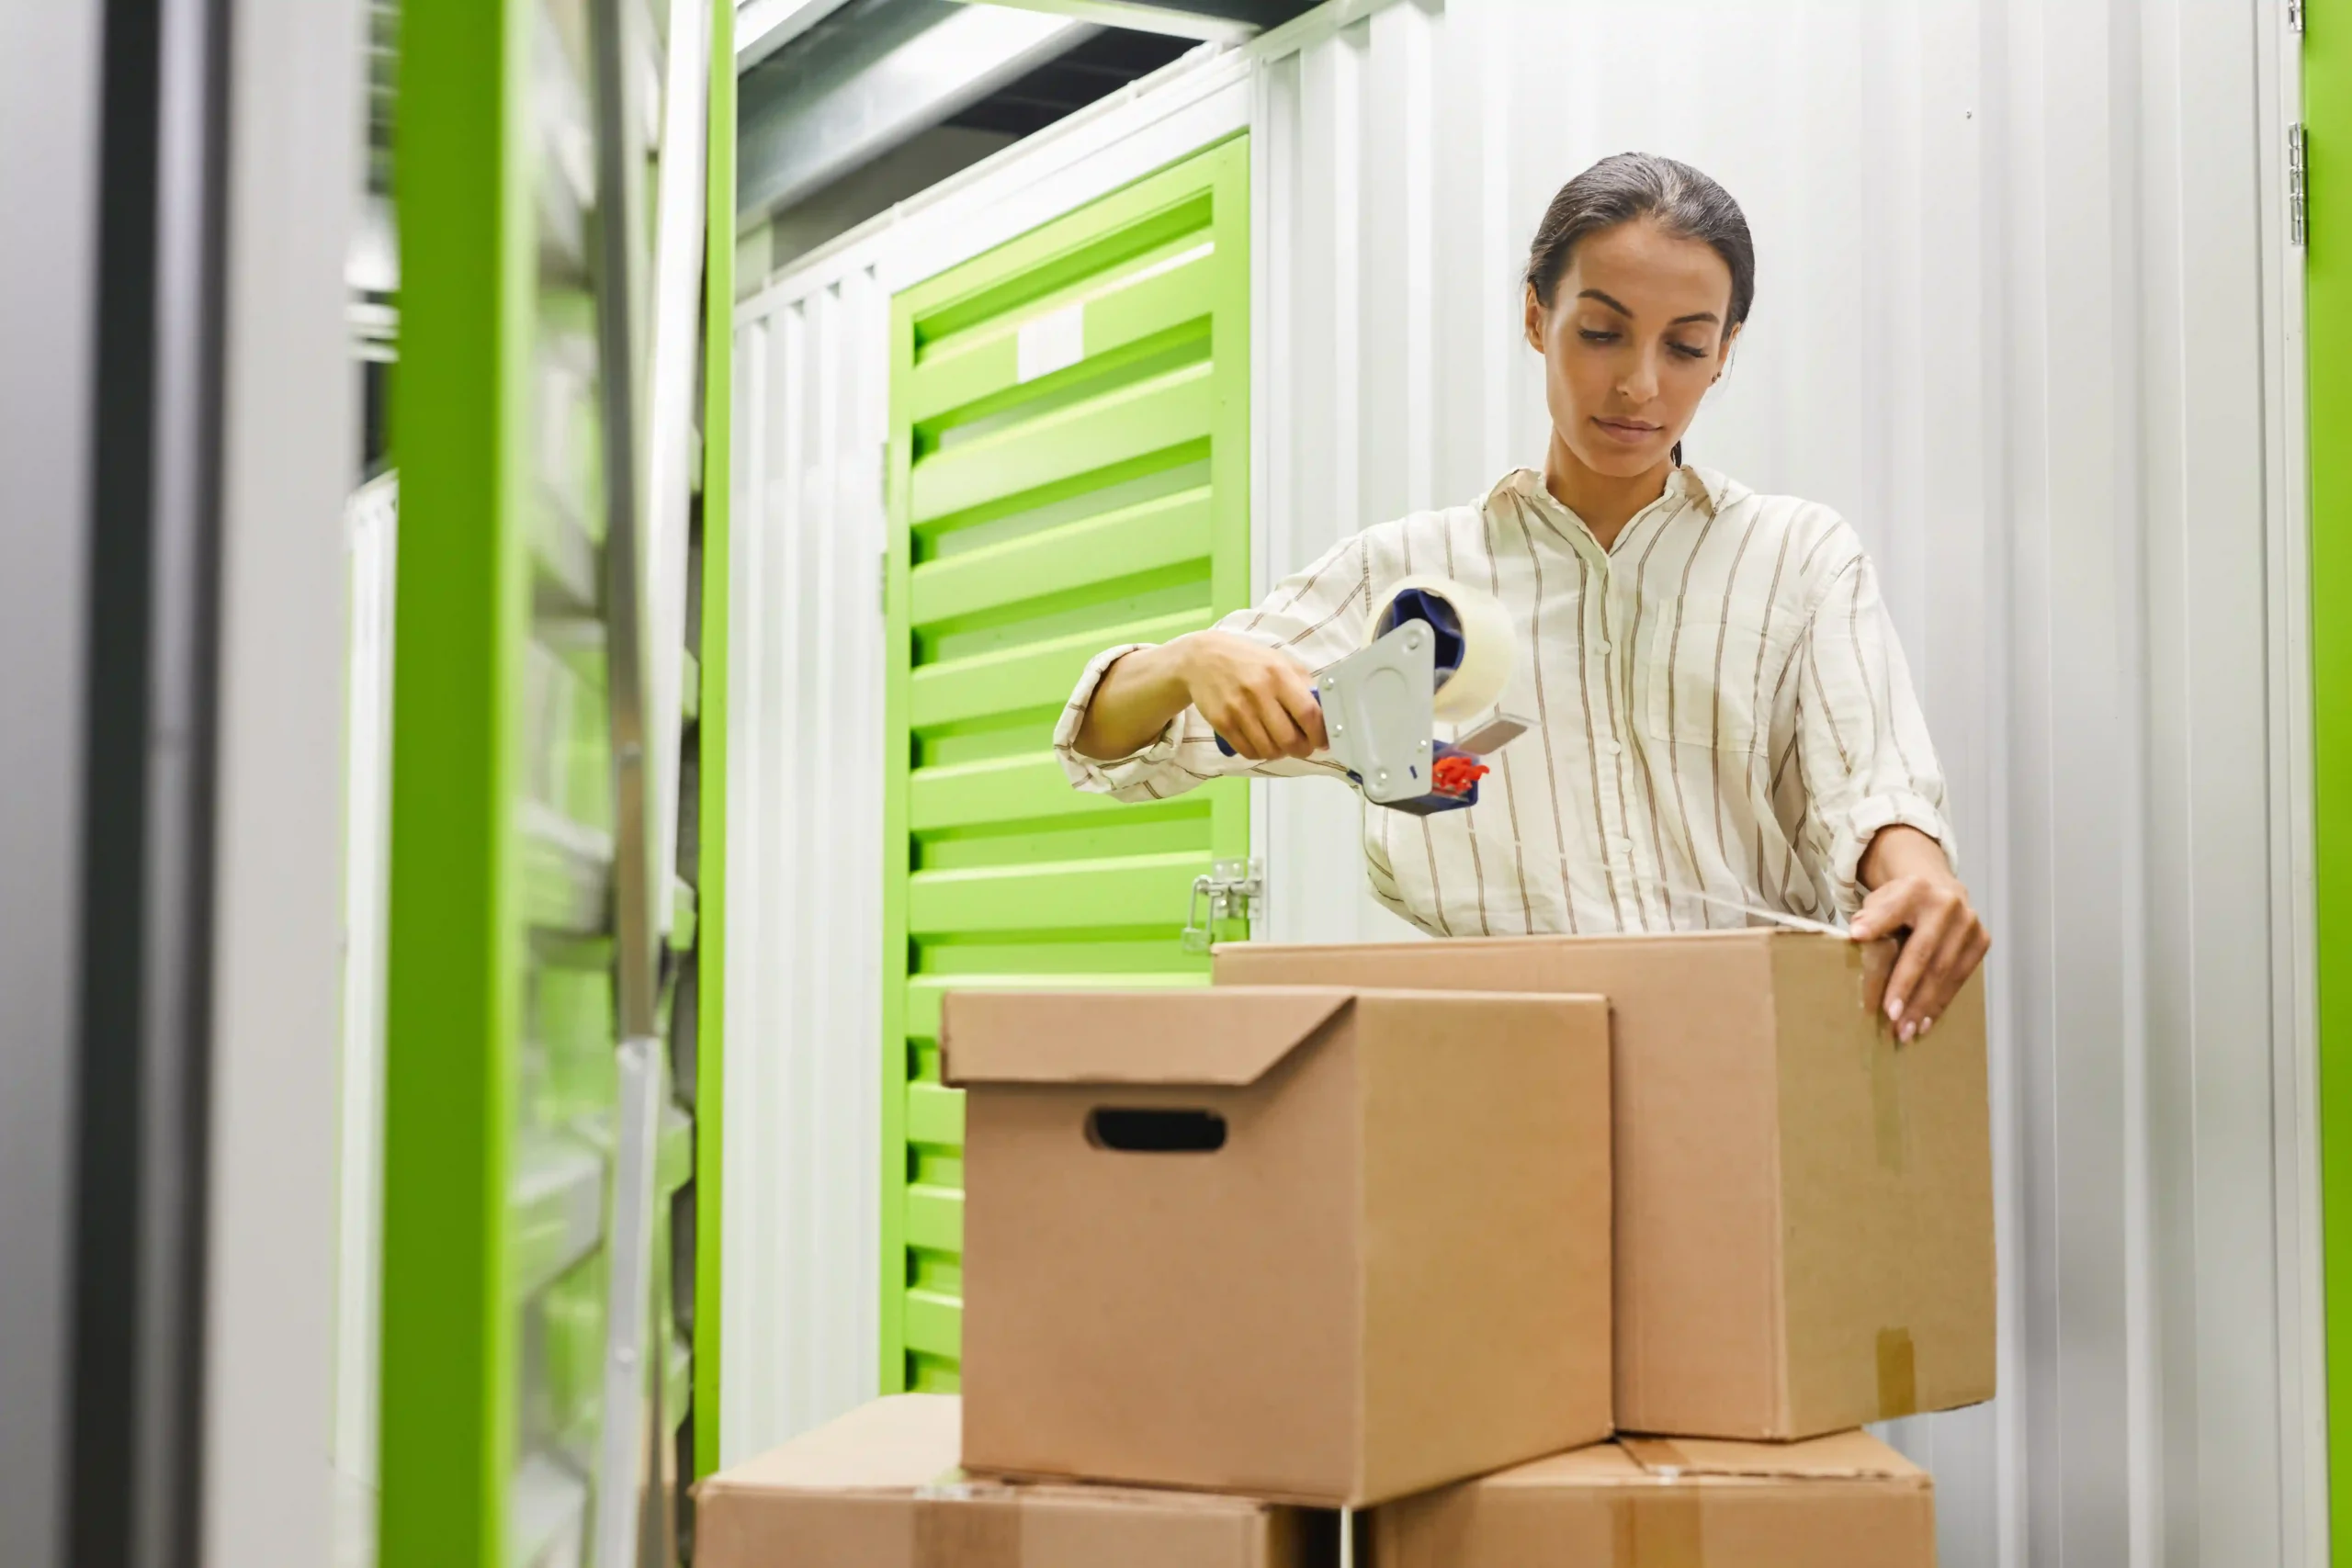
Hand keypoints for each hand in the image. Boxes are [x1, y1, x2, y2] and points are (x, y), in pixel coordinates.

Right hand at [1174, 632, 1327, 759]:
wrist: (1202, 659)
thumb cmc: (1248, 660)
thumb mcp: (1279, 660)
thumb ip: (1302, 683)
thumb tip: (1324, 711)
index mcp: (1279, 674)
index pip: (1308, 713)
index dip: (1320, 734)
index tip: (1323, 741)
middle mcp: (1259, 692)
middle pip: (1289, 739)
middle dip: (1301, 750)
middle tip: (1303, 747)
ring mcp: (1238, 709)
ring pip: (1269, 749)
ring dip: (1280, 753)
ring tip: (1281, 744)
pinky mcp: (1221, 722)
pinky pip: (1248, 751)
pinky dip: (1260, 753)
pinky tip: (1262, 744)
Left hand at [1851, 826, 1988, 1041]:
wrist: (1941, 892)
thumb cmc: (1902, 904)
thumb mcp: (1881, 900)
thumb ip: (1870, 916)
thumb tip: (1858, 936)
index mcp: (1916, 889)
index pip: (1893, 909)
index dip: (1876, 923)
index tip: (1856, 937)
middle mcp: (1948, 904)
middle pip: (1924, 952)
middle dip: (1906, 987)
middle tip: (1890, 1016)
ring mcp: (1969, 924)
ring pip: (1945, 971)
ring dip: (1924, 1005)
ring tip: (1905, 1030)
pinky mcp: (1981, 941)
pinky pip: (1960, 979)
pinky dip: (1940, 1003)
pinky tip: (1924, 1023)